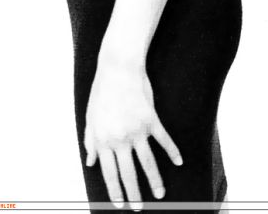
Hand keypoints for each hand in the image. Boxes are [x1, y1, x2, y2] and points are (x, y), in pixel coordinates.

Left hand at [84, 60, 182, 208]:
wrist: (118, 67)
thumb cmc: (102, 91)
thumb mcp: (90, 117)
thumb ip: (90, 141)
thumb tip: (89, 161)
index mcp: (102, 140)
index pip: (109, 173)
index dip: (115, 191)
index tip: (120, 205)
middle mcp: (119, 139)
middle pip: (128, 173)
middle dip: (134, 194)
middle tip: (140, 208)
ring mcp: (136, 130)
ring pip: (147, 162)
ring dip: (154, 181)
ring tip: (160, 195)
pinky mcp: (151, 119)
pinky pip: (163, 140)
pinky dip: (172, 152)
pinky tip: (178, 162)